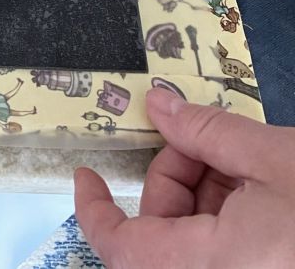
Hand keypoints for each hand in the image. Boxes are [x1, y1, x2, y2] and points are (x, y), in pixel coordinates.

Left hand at [74, 88, 294, 267]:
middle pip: (161, 235)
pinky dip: (227, 216)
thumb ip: (206, 131)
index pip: (122, 248)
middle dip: (171, 178)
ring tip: (239, 156)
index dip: (95, 209)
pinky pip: (223, 253)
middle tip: (194, 136)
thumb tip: (159, 105)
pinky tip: (254, 182)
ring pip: (194, 243)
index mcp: (209, 266)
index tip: (87, 176)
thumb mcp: (270, 157)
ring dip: (205, 193)